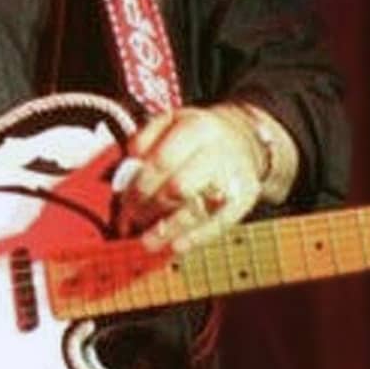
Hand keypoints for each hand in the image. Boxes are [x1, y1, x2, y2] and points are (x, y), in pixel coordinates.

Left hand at [120, 104, 270, 252]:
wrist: (242, 139)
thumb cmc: (193, 135)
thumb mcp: (169, 121)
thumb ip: (145, 138)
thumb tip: (130, 162)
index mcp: (197, 128)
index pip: (163, 160)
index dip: (140, 184)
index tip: (124, 201)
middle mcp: (219, 153)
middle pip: (180, 187)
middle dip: (151, 206)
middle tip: (132, 219)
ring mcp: (235, 178)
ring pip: (199, 209)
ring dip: (169, 229)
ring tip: (147, 242)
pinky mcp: (245, 200)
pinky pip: (219, 224)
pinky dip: (195, 238)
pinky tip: (174, 247)